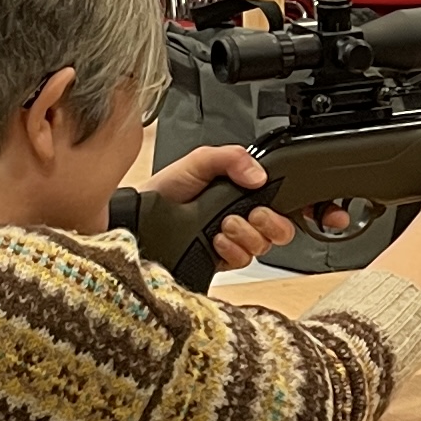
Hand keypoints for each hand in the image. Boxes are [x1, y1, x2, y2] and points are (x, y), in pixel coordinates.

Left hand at [146, 142, 296, 270]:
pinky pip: (242, 262)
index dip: (280, 208)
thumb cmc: (166, 188)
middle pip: (279, 231)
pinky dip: (231, 251)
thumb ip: (231, 158)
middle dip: (268, 224)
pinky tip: (215, 241)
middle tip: (249, 216)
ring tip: (222, 226)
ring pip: (262, 247)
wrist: (140, 218)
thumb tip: (259, 175)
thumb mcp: (199, 161)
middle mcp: (242, 217)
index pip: (278, 203)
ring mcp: (233, 241)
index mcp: (242, 192)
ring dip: (245, 236)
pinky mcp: (221, 260)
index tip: (263, 204)